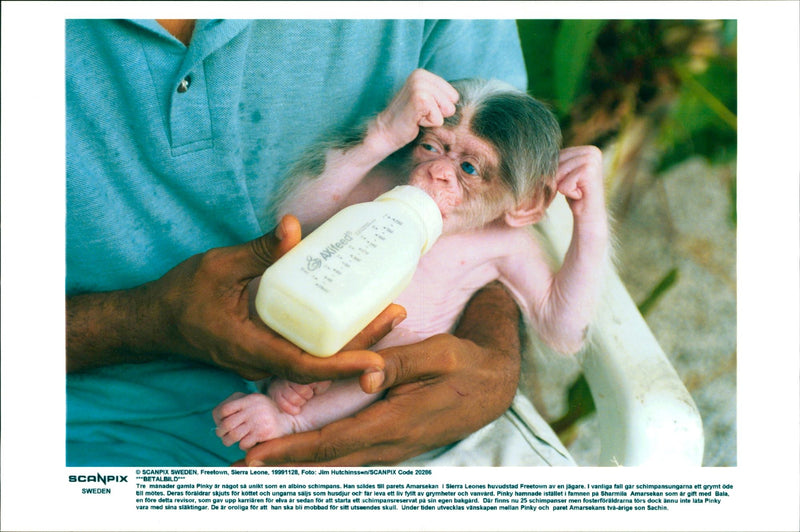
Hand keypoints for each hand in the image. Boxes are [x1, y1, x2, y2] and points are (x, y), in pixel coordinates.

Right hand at [67, 215, 405, 381]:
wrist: (156, 320)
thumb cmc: (182, 295)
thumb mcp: (218, 267)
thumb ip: (258, 251)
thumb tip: (293, 226)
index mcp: (250, 347)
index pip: (304, 366)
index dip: (342, 365)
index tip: (375, 360)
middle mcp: (262, 361)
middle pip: (322, 364)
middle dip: (363, 345)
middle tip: (397, 313)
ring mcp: (265, 359)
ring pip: (317, 360)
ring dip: (353, 341)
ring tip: (388, 312)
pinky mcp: (268, 350)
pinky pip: (306, 350)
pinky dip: (333, 337)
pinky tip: (354, 313)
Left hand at [241, 281, 520, 465]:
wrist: (496, 384)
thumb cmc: (466, 364)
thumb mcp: (437, 354)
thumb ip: (401, 364)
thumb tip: (365, 375)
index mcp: (396, 422)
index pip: (333, 442)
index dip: (292, 452)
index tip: (255, 457)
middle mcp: (391, 443)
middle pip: (329, 463)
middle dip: (284, 468)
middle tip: (241, 469)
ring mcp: (395, 448)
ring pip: (339, 465)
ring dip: (301, 468)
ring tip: (264, 466)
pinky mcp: (396, 443)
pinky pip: (353, 458)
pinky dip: (324, 461)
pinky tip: (306, 458)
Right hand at [371, 69, 458, 152]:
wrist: (386, 131)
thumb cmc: (408, 119)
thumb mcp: (426, 100)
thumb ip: (440, 95)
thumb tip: (459, 99)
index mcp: (423, 73)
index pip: (453, 94)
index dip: (440, 107)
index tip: (423, 109)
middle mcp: (420, 75)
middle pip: (452, 101)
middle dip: (439, 112)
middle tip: (419, 113)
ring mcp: (419, 86)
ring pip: (447, 109)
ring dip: (434, 118)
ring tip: (417, 116)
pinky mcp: (420, 99)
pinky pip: (439, 118)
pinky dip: (429, 123)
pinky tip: (415, 120)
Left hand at [556, 145, 604, 219]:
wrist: (590, 215)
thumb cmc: (575, 193)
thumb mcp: (564, 173)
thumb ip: (556, 161)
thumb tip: (533, 157)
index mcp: (587, 149)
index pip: (557, 155)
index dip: (556, 172)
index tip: (571, 182)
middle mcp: (592, 151)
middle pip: (556, 162)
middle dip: (558, 179)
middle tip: (574, 188)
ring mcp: (592, 160)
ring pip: (558, 173)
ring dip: (563, 187)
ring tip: (577, 191)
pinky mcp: (589, 172)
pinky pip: (563, 184)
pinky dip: (568, 193)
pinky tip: (580, 195)